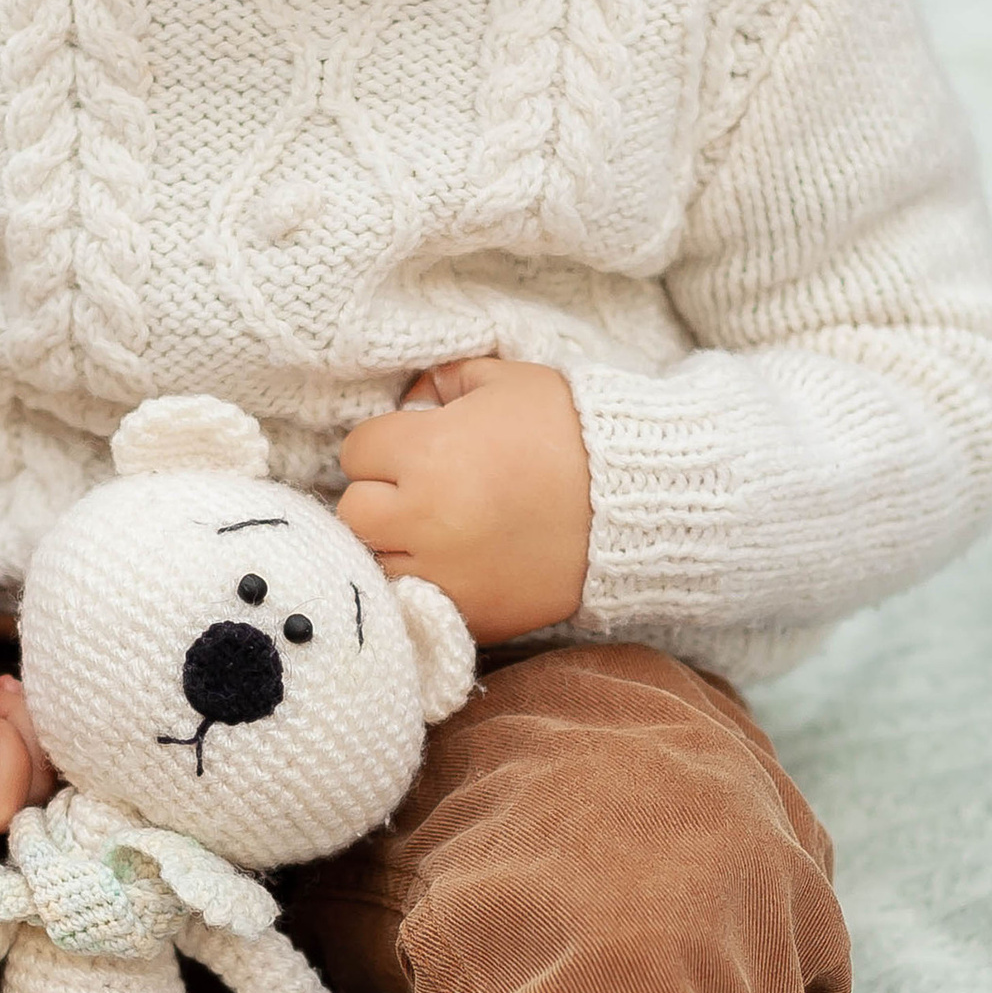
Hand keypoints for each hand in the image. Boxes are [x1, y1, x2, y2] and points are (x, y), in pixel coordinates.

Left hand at [336, 358, 591, 645]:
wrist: (636, 500)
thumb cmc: (572, 428)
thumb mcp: (508, 379)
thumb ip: (448, 379)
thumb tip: (414, 397)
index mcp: (428, 451)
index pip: (357, 451)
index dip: (382, 445)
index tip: (410, 446)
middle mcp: (425, 516)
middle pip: (355, 512)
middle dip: (379, 497)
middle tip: (414, 491)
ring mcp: (445, 572)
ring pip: (376, 563)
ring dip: (392, 546)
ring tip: (429, 531)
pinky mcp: (471, 612)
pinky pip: (415, 603)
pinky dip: (422, 586)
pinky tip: (448, 565)